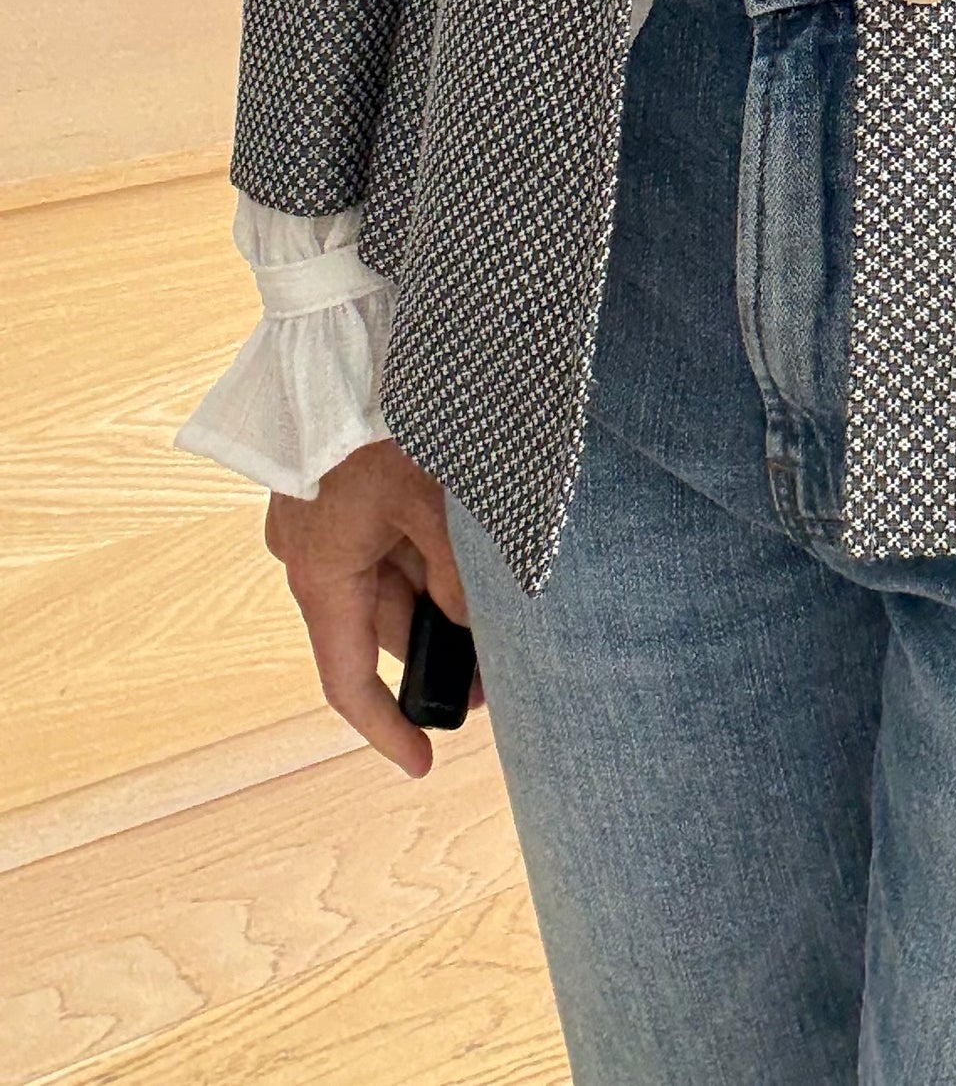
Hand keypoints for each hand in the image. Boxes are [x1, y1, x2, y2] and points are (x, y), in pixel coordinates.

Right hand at [265, 438, 471, 776]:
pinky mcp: (338, 488)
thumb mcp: (434, 505)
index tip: (423, 763)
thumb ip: (458, 577)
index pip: (346, 679)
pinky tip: (473, 556)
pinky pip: (382, 539)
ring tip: (501, 613)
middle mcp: (311, 553)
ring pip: (388, 580)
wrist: (346, 335)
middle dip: (437, 651)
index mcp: (320, 572)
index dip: (386, 726)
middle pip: (379, 626)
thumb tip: (476, 633)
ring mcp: (322, 519)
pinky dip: (423, 555)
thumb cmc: (384, 420)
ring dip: (436, 598)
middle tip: (501, 673)